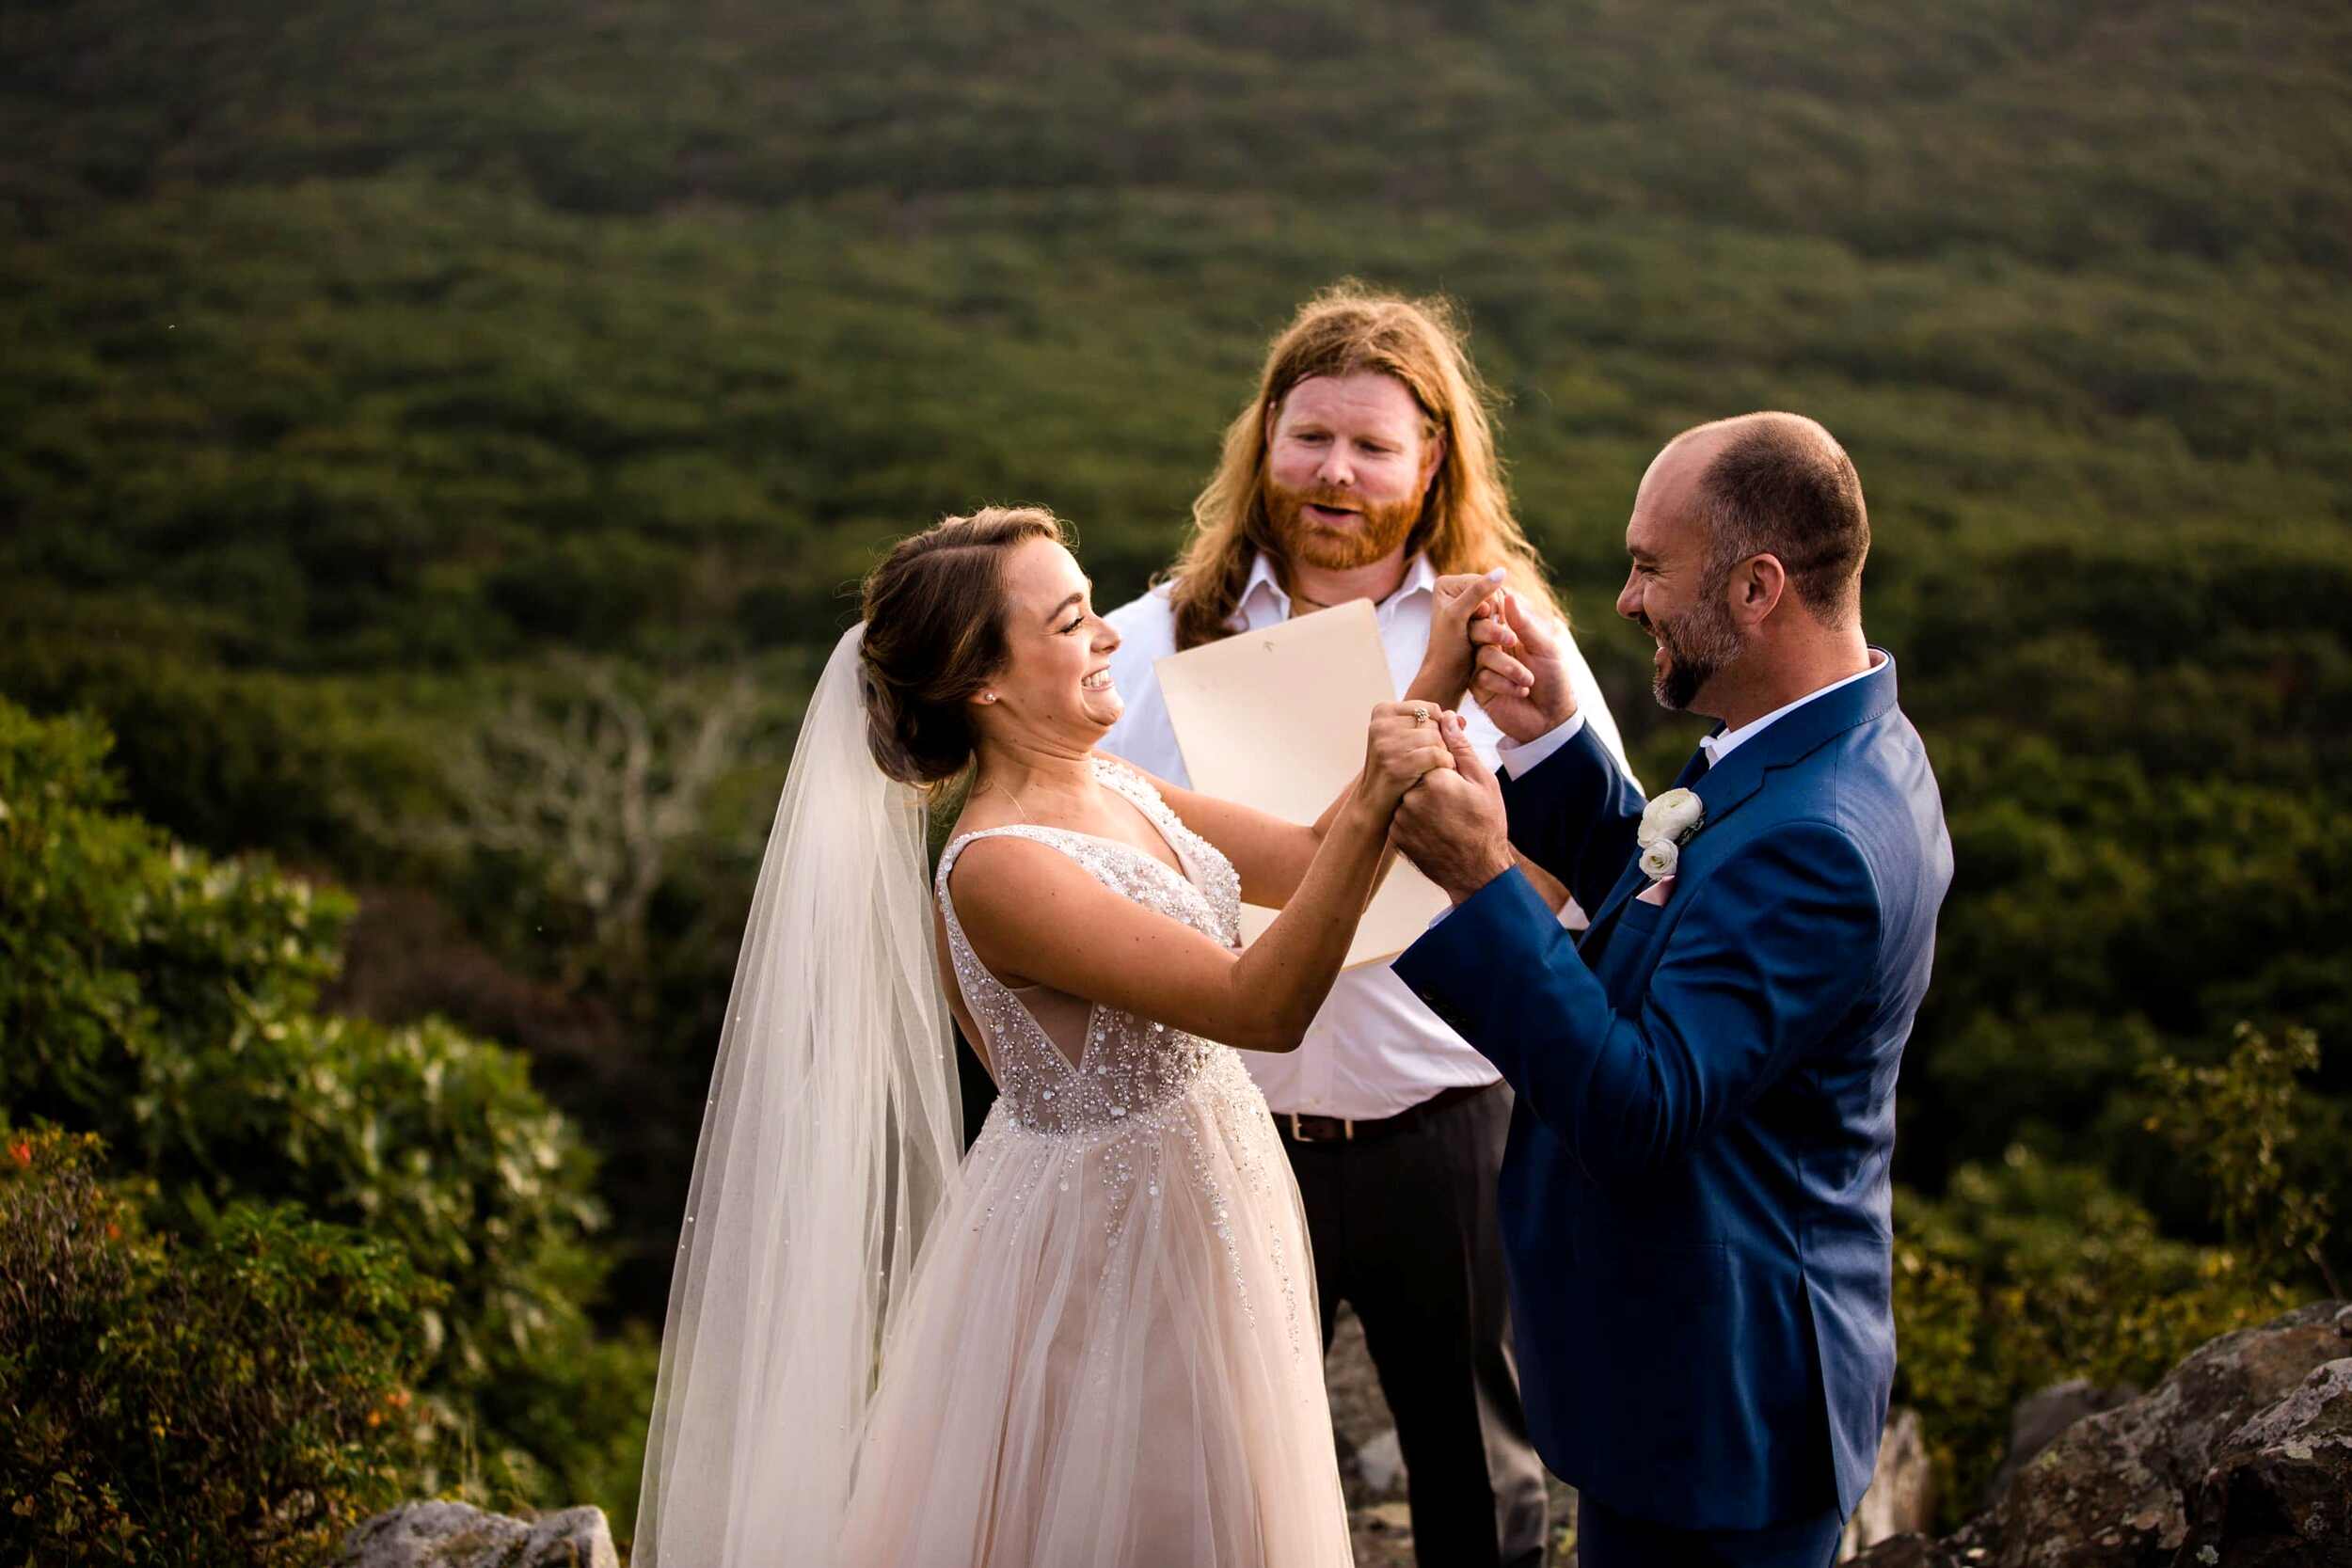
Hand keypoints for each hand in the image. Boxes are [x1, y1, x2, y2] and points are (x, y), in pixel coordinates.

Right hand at [1360, 701, 1457, 812]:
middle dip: (1440, 742)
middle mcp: (1382, 725)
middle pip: (1433, 724)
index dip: (1438, 729)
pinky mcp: (1397, 765)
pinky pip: (1437, 755)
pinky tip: (1438, 773)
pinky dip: (1445, 765)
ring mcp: (1387, 745)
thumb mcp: (1407, 740)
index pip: (1429, 709)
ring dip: (1443, 754)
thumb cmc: (1396, 768)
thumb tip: (1459, 718)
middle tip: (1431, 760)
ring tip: (1433, 767)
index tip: (1428, 746)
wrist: (1373, 803)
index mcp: (1382, 711)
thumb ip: (1433, 725)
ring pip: (1436, 739)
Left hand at [1393, 710, 1512, 901]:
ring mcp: (1400, 818)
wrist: (1476, 873)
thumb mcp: (1483, 782)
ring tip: (1444, 811)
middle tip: (1451, 793)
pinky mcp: (1395, 835)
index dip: (1440, 752)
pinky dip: (1412, 813)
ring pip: (1404, 789)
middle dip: (1428, 771)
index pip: (1425, 746)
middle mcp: (1411, 797)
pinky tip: (1434, 824)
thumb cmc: (1486, 825)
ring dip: (1418, 793)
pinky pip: (1400, 812)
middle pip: (1413, 767)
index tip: (1452, 768)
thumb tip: (1446, 718)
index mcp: (1434, 778)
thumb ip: (1461, 748)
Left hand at [1409, 568, 1507, 701]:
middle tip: (1482, 632)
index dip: (1487, 603)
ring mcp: (1468, 603)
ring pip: (1497, 605)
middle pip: (1491, 593)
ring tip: (1491, 638)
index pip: (1483, 582)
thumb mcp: (1459, 616)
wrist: (1449, 674)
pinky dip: (1500, 627)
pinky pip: (1499, 615)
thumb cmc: (1448, 647)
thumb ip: (1478, 592)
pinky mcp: (1479, 617)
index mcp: (1445, 584)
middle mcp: (1456, 590)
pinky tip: (1497, 639)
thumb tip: (1502, 571)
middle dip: (1492, 614)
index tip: (1475, 620)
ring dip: (1497, 623)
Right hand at [1468, 591, 1577, 744]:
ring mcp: (1485, 668)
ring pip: (1483, 655)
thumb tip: (1508, 595)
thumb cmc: (1554, 679)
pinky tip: (1521, 691)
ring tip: (1529, 680)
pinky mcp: (1480, 689)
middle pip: (1479, 630)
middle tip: (1512, 641)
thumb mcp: (1545, 647)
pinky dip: (1504, 683)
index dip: (1492, 610)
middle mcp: (1494, 648)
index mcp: (1510, 633)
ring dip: (1509, 667)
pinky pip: (1483, 677)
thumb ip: (1524, 624)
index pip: (1493, 613)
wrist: (1552, 718)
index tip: (1497, 610)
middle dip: (1494, 633)